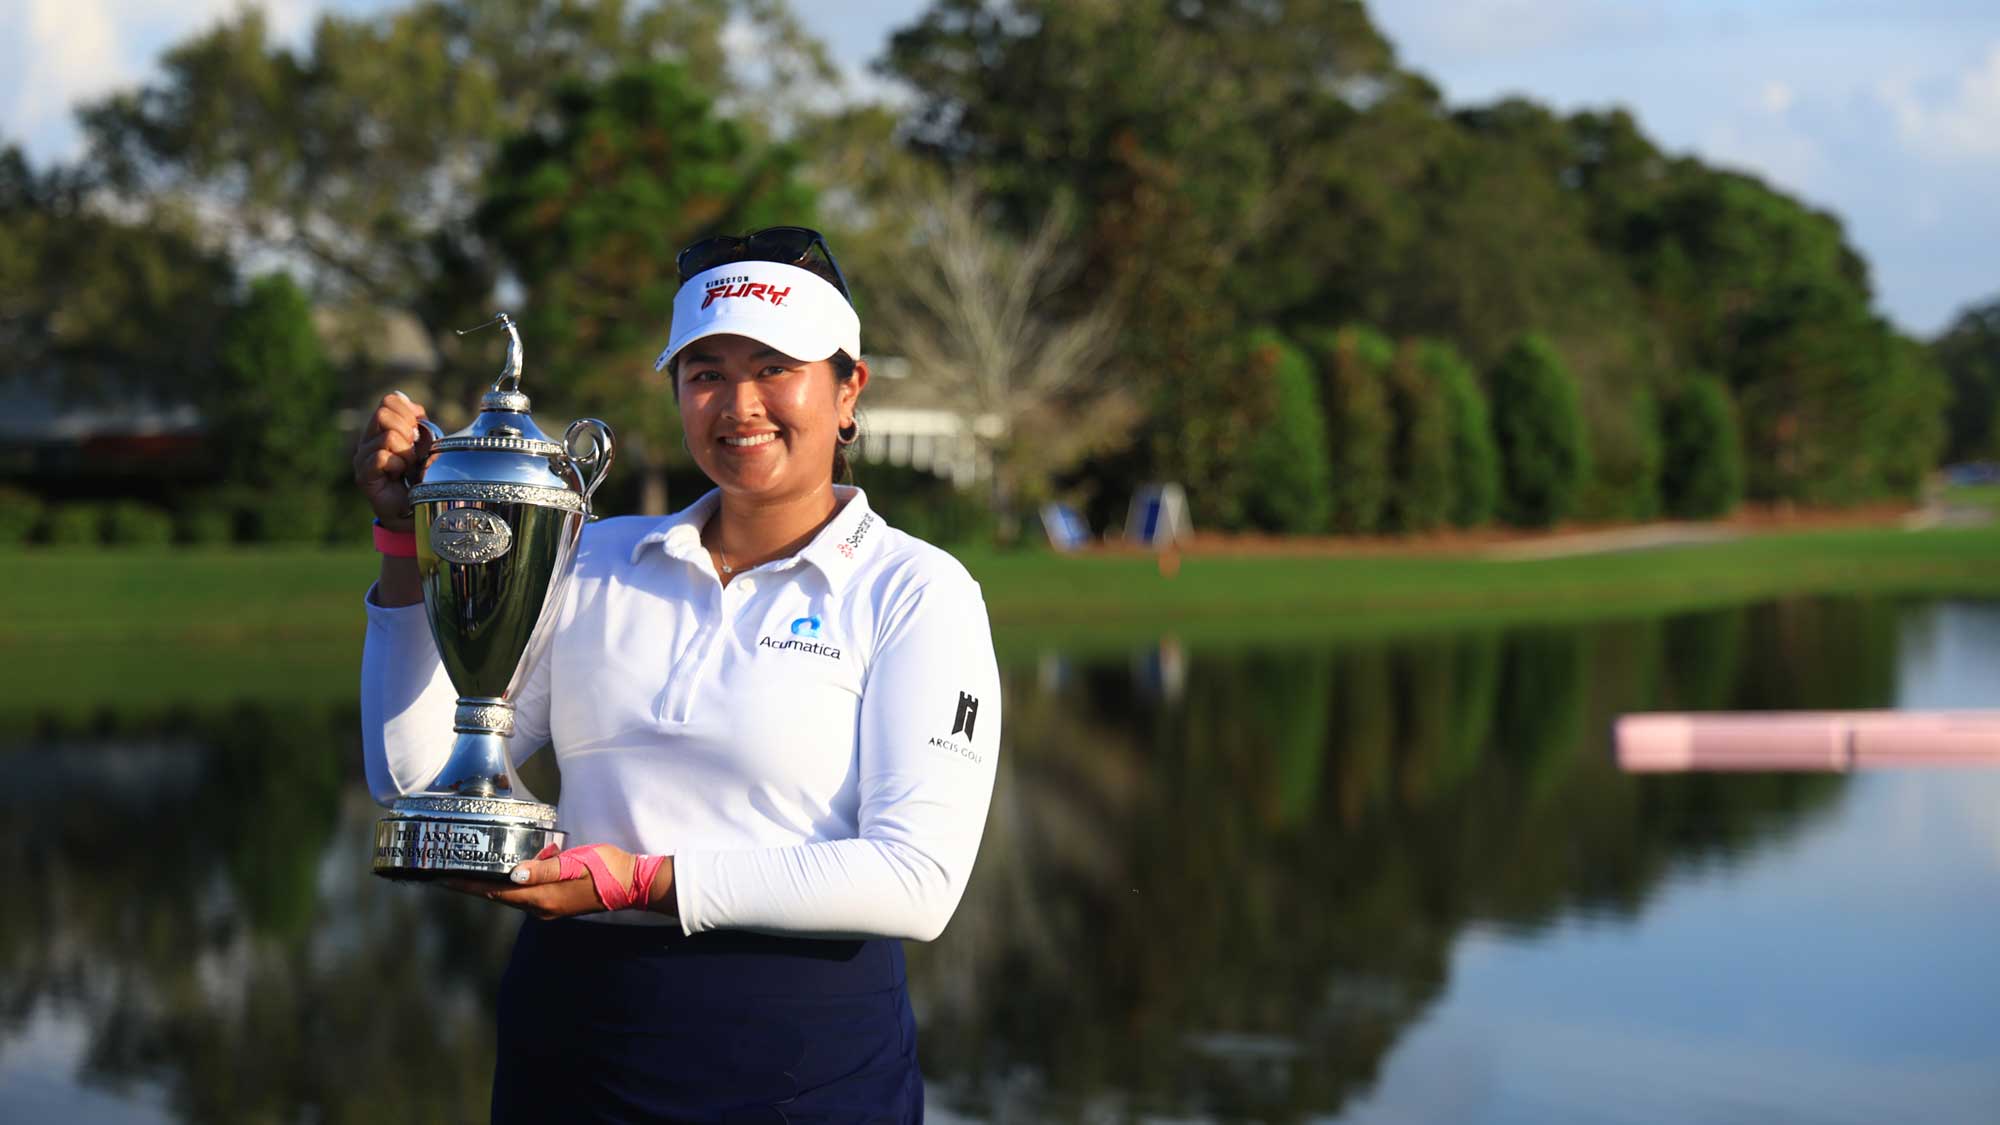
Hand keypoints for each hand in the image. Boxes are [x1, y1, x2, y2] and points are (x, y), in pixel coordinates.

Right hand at [352, 391, 434, 530]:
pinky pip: (382, 457)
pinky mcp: (363, 475)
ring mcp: (362, 457)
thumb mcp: (424, 442)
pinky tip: (398, 476)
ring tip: (406, 467)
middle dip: (407, 432)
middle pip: (384, 413)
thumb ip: (416, 420)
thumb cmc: (420, 475)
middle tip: (412, 452)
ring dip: (406, 453)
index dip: (408, 412)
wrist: (415, 509)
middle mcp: (367, 439)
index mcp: (381, 428)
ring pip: (388, 437)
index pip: (389, 400)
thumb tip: (404, 397)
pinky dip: (397, 466)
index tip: (417, 432)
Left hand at [442, 844, 674, 920]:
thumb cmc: (605, 870)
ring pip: (510, 896)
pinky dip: (510, 884)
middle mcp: (540, 907)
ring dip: (490, 884)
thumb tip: (513, 875)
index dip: (467, 886)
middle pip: (498, 896)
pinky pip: (525, 894)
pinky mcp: (557, 902)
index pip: (495, 892)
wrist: (632, 885)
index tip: (442, 880)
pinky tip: (507, 872)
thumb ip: (544, 869)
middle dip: (472, 884)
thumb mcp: (574, 864)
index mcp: (541, 898)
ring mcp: (549, 907)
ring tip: (470, 869)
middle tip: (447, 871)